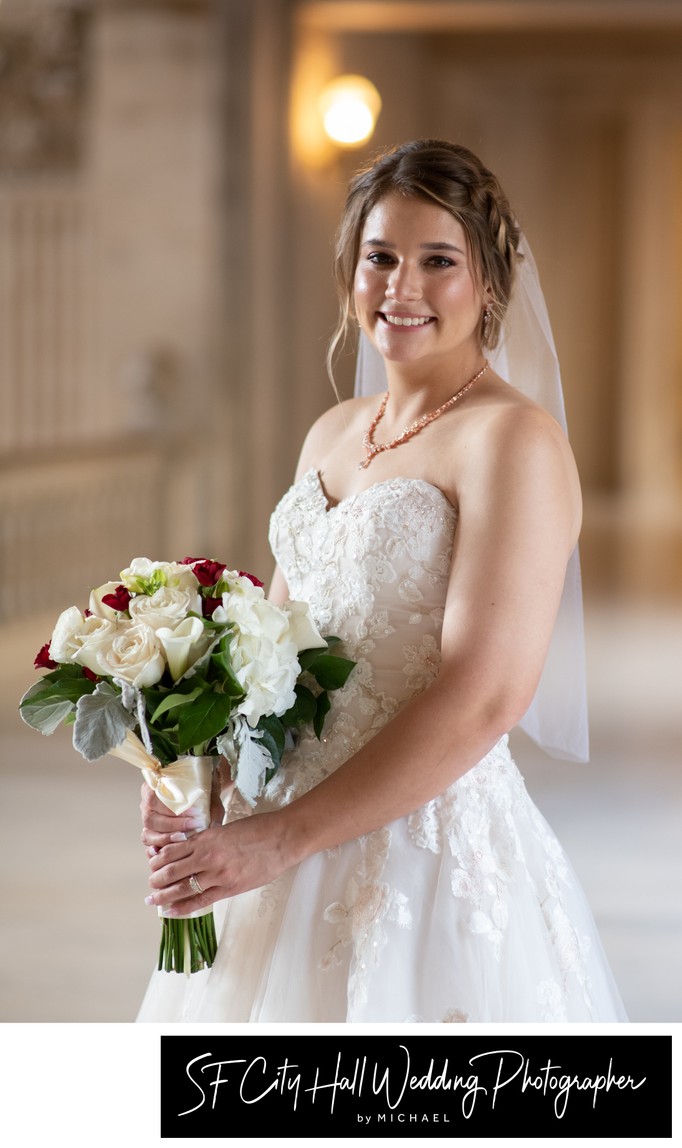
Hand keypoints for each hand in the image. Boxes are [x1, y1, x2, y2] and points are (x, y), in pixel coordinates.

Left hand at [144, 808, 291, 915]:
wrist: (283, 837)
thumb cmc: (259, 829)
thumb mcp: (227, 829)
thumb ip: (209, 839)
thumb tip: (191, 849)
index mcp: (207, 837)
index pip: (172, 850)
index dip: (158, 859)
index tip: (153, 864)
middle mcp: (208, 855)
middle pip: (172, 870)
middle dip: (157, 879)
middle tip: (150, 885)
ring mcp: (218, 873)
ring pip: (182, 887)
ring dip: (164, 895)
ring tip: (153, 900)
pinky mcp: (230, 887)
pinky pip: (200, 900)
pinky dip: (182, 907)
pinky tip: (170, 911)